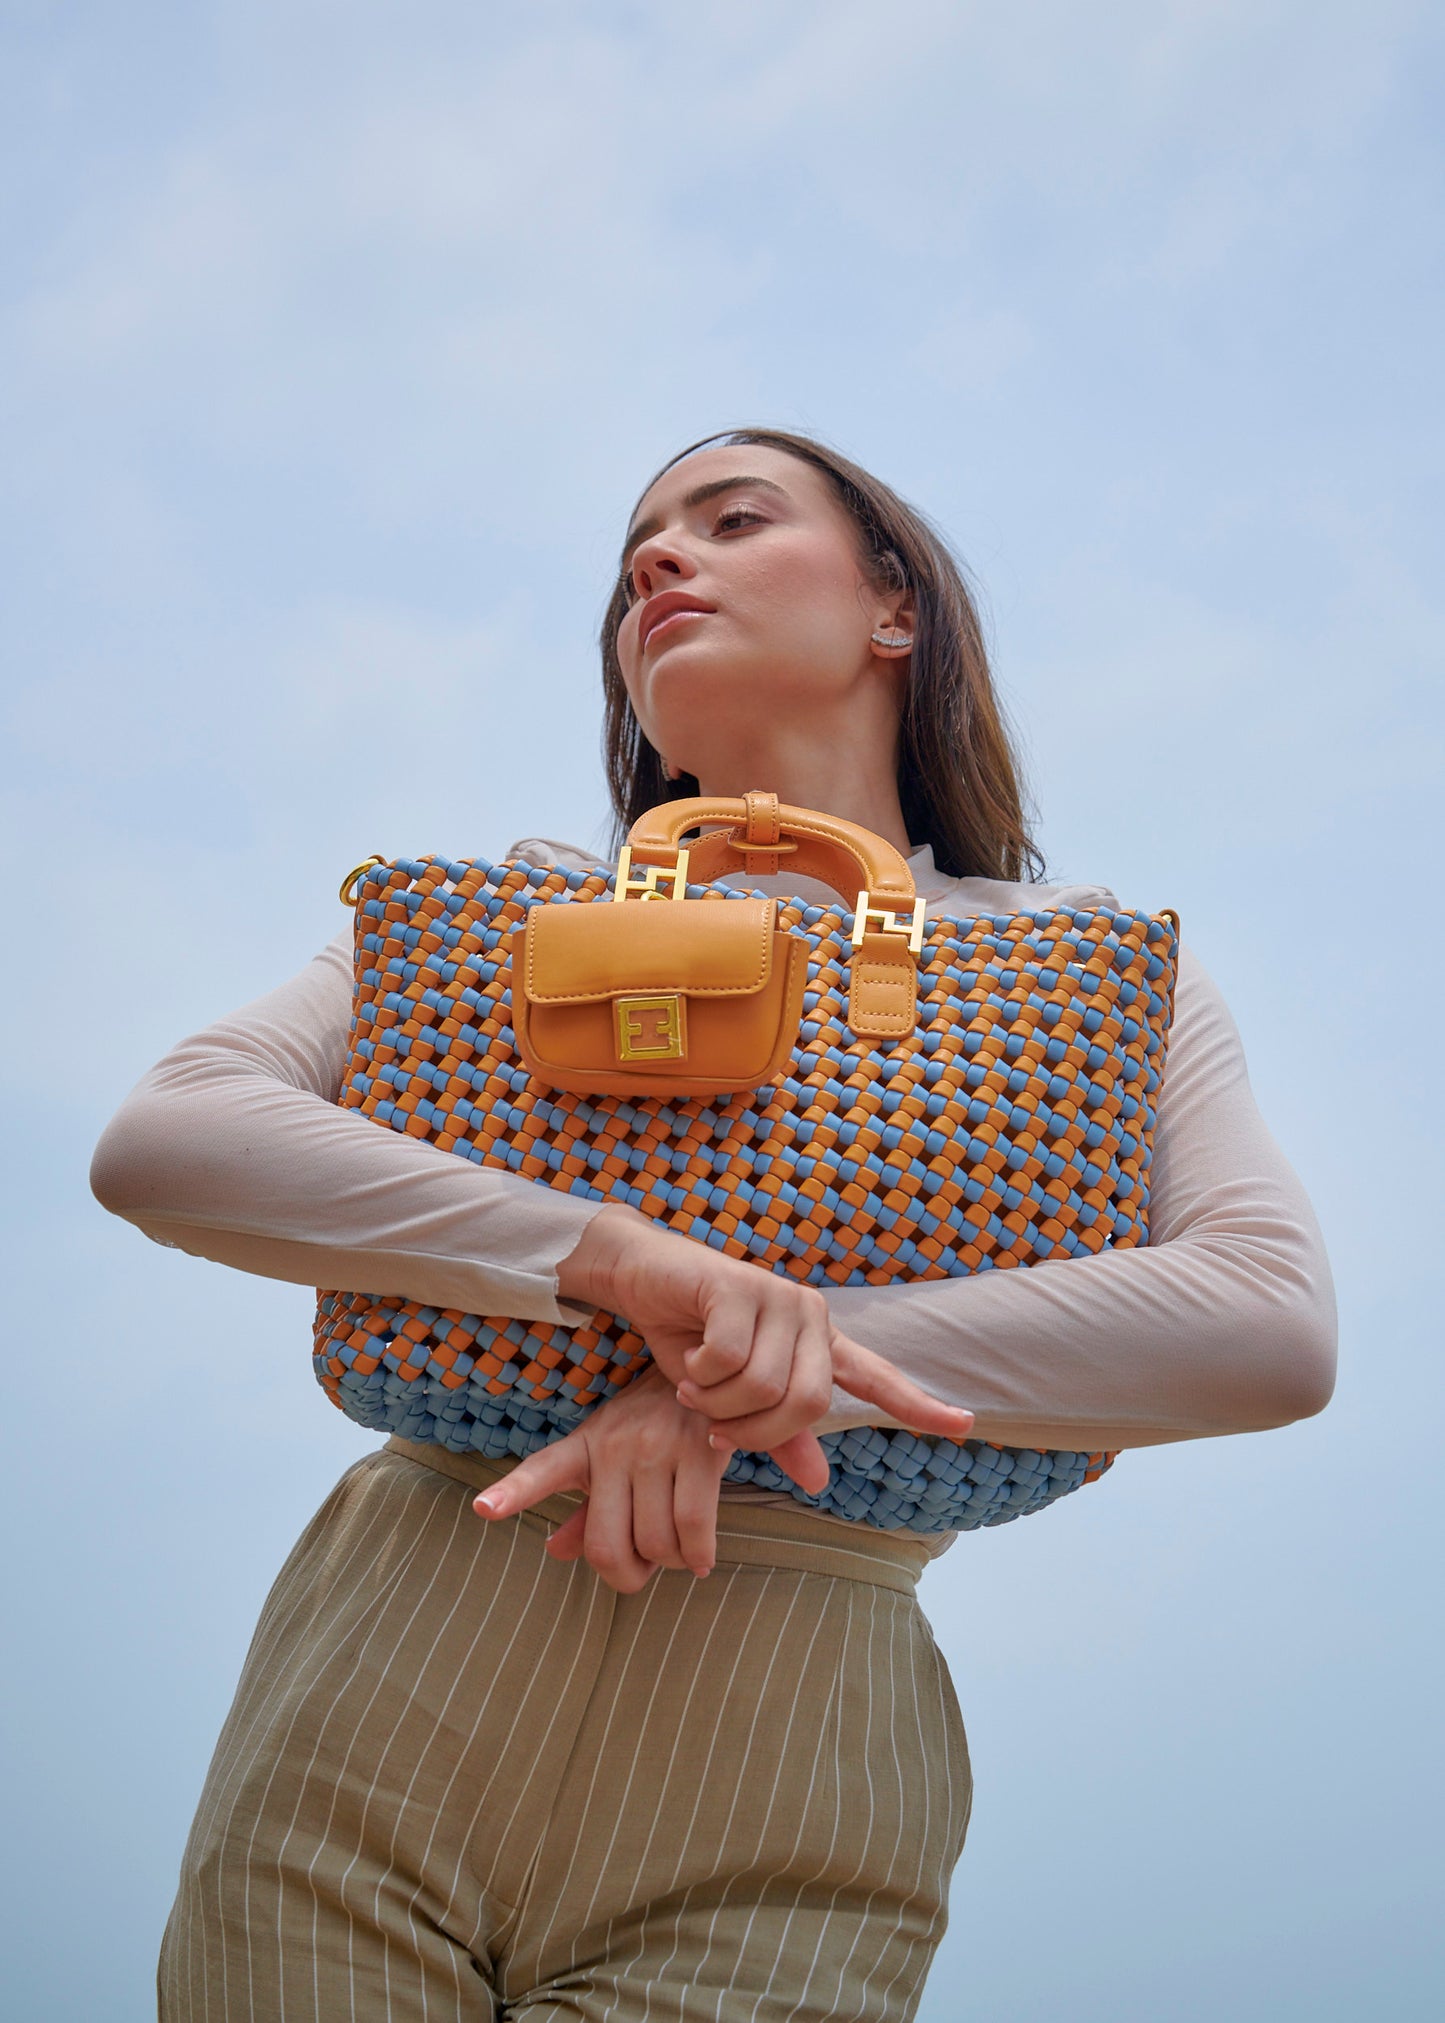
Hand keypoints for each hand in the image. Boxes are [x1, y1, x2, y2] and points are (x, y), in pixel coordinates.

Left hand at [473, 1368, 730, 1592]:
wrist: (707, 1378)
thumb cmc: (652, 1428)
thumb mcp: (610, 1458)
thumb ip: (587, 1510)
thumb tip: (555, 1551)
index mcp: (584, 1446)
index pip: (541, 1470)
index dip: (511, 1492)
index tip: (483, 1508)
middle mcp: (613, 1445)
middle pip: (607, 1546)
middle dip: (628, 1576)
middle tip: (645, 1568)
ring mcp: (656, 1446)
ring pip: (655, 1542)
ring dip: (669, 1564)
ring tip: (678, 1552)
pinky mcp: (697, 1451)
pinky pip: (693, 1527)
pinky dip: (697, 1557)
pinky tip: (700, 1559)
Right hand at [557, 1205, 973, 1487]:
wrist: (643, 1279)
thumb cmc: (690, 1337)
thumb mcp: (732, 1396)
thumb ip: (777, 1434)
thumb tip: (819, 1483)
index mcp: (817, 1343)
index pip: (876, 1379)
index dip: (920, 1405)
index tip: (965, 1425)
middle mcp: (810, 1315)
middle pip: (807, 1404)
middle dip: (756, 1432)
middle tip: (718, 1430)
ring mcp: (780, 1295)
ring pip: (764, 1386)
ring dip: (718, 1404)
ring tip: (695, 1391)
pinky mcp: (741, 1285)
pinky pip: (729, 1359)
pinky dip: (701, 1376)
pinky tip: (688, 1363)